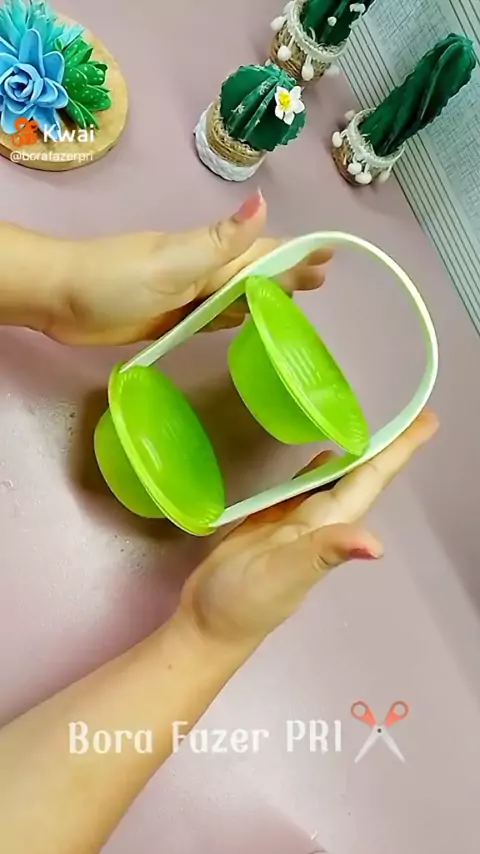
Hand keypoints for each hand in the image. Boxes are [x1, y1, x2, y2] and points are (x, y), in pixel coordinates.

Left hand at [46, 191, 331, 344]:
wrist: (61, 299)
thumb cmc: (116, 280)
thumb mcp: (173, 261)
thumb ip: (219, 241)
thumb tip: (264, 203)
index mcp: (207, 255)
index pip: (262, 251)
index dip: (295, 253)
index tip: (329, 254)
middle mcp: (201, 272)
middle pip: (254, 272)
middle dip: (287, 273)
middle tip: (320, 281)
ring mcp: (185, 295)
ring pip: (236, 295)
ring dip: (266, 294)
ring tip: (294, 297)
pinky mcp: (169, 317)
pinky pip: (213, 315)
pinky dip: (234, 316)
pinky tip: (243, 320)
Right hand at [180, 411, 437, 645]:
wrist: (209, 622)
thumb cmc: (245, 601)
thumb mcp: (286, 575)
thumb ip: (325, 554)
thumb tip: (376, 546)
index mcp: (327, 526)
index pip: (369, 481)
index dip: (398, 451)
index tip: (429, 421)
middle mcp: (319, 521)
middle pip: (360, 477)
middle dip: (388, 448)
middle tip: (418, 417)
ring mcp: (294, 522)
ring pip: (335, 481)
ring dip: (357, 457)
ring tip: (375, 429)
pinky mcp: (268, 522)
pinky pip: (301, 488)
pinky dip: (316, 470)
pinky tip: (320, 456)